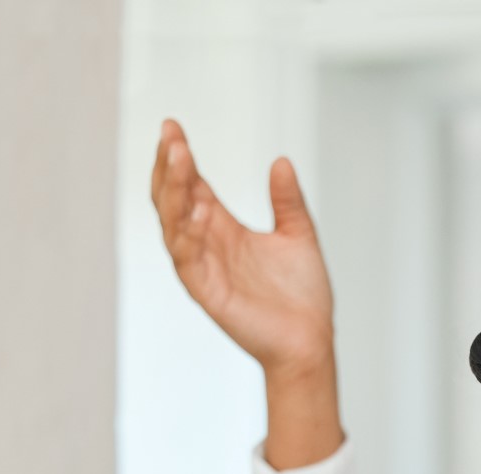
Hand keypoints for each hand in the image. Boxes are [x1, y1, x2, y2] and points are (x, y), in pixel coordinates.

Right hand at [149, 119, 334, 375]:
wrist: (310, 341)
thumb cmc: (303, 295)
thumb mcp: (299, 236)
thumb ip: (287, 201)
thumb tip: (281, 161)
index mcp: (222, 227)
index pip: (191, 185)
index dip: (180, 157)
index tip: (172, 126)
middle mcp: (206, 243)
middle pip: (173, 197)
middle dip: (170, 166)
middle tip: (172, 136)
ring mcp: (202, 266)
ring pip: (172, 222)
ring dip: (173, 190)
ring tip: (180, 158)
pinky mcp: (205, 290)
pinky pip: (186, 257)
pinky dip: (186, 231)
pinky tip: (194, 207)